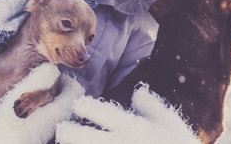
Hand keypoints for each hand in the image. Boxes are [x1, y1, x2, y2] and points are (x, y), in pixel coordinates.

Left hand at [55, 85, 200, 143]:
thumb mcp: (169, 122)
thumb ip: (151, 106)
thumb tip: (138, 92)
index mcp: (133, 128)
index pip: (103, 113)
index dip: (86, 107)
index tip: (77, 104)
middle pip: (83, 137)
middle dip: (68, 132)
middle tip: (61, 128)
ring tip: (65, 143)